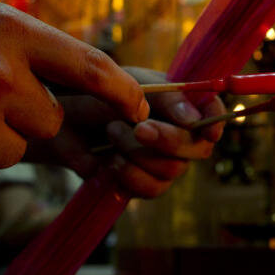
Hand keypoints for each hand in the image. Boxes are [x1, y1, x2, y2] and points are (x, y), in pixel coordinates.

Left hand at [29, 67, 224, 197]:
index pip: (214, 114)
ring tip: (110, 133)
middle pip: (198, 149)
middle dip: (169, 140)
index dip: (215, 122)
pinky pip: (149, 189)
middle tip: (139, 128)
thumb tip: (195, 122)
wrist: (60, 118)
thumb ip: (167, 100)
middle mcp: (179, 135)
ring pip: (171, 170)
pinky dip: (129, 176)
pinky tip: (109, 161)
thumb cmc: (99, 93)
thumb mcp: (132, 84)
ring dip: (138, 154)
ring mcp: (162, 162)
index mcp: (182, 104)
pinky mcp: (141, 184)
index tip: (205, 129)